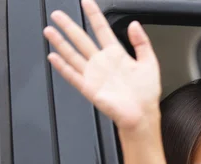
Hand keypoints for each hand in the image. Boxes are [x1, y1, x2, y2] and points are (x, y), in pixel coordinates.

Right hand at [43, 0, 160, 133]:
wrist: (142, 115)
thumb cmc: (146, 94)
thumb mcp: (150, 63)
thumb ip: (142, 43)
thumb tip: (135, 24)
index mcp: (117, 55)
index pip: (102, 30)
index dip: (94, 15)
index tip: (86, 2)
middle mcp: (103, 63)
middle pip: (82, 39)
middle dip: (70, 26)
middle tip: (58, 14)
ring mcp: (94, 75)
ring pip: (73, 55)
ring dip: (61, 43)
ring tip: (50, 30)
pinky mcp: (89, 88)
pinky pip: (73, 75)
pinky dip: (62, 66)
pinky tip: (53, 57)